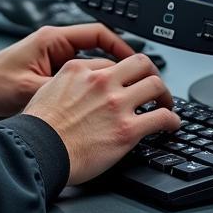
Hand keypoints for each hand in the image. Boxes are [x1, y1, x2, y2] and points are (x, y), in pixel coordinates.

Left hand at [0, 24, 136, 117]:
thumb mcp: (29, 88)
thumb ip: (59, 90)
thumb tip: (88, 98)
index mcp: (53, 40)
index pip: (97, 34)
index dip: (120, 46)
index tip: (136, 61)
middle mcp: (56, 45)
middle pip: (99, 47)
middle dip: (120, 62)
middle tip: (140, 79)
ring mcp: (55, 58)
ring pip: (92, 63)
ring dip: (108, 76)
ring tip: (126, 92)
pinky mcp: (53, 73)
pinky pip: (82, 75)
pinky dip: (94, 85)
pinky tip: (103, 101)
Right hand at [23, 52, 179, 185]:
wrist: (39, 150)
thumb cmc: (39, 127)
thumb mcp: (47, 89)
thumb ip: (68, 83)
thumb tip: (77, 89)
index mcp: (80, 70)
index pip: (112, 62)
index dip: (124, 74)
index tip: (128, 83)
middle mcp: (101, 81)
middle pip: (140, 63)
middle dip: (151, 73)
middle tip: (154, 87)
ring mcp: (116, 104)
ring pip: (156, 85)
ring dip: (165, 95)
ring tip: (166, 105)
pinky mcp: (127, 129)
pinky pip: (162, 117)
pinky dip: (172, 120)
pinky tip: (172, 125)